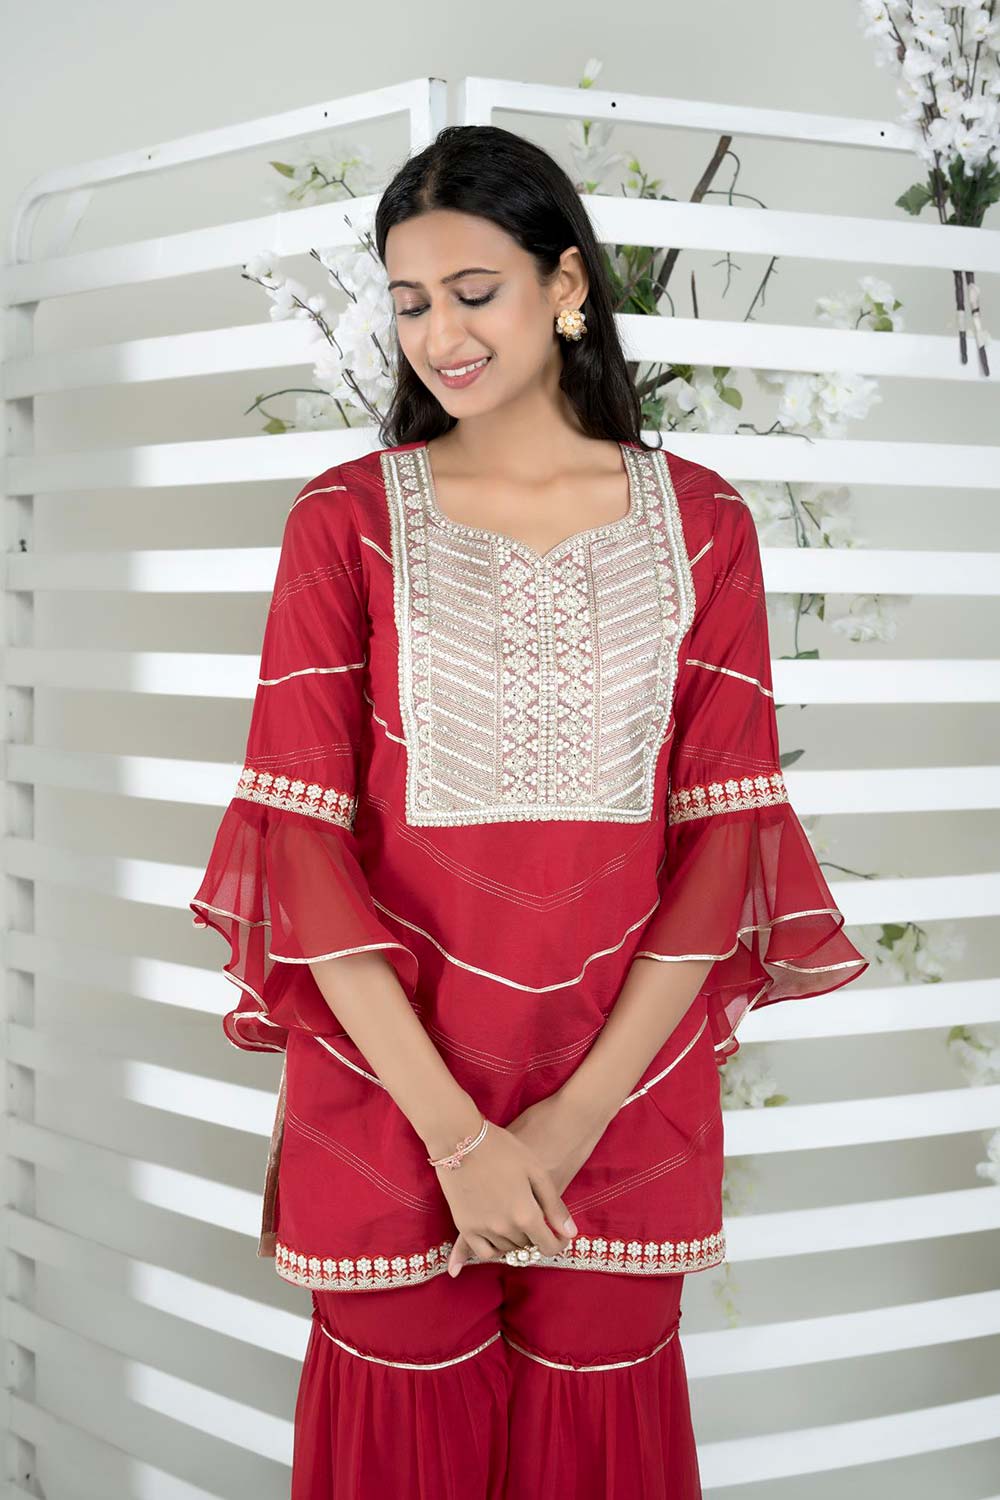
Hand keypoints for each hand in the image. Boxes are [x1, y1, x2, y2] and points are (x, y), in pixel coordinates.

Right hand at [446, 1091, 609, 1275]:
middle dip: (536, 1236)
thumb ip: (554, 1206)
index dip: (559, 1244)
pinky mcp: (464, 1226)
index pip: (548, 1246)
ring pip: (508, 1249)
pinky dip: (496, 1248)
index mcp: (525, 1214)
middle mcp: (504, 1228)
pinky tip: (500, 1234)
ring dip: (517, 1240)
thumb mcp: (535, 1171)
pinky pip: (484, 1252)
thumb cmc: (502, 1149)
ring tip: (519, 1221)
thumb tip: (570, 1234)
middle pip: (528, 1246)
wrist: (460, 1140)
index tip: (561, 1236)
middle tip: (537, 1220)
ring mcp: (482, 1229)